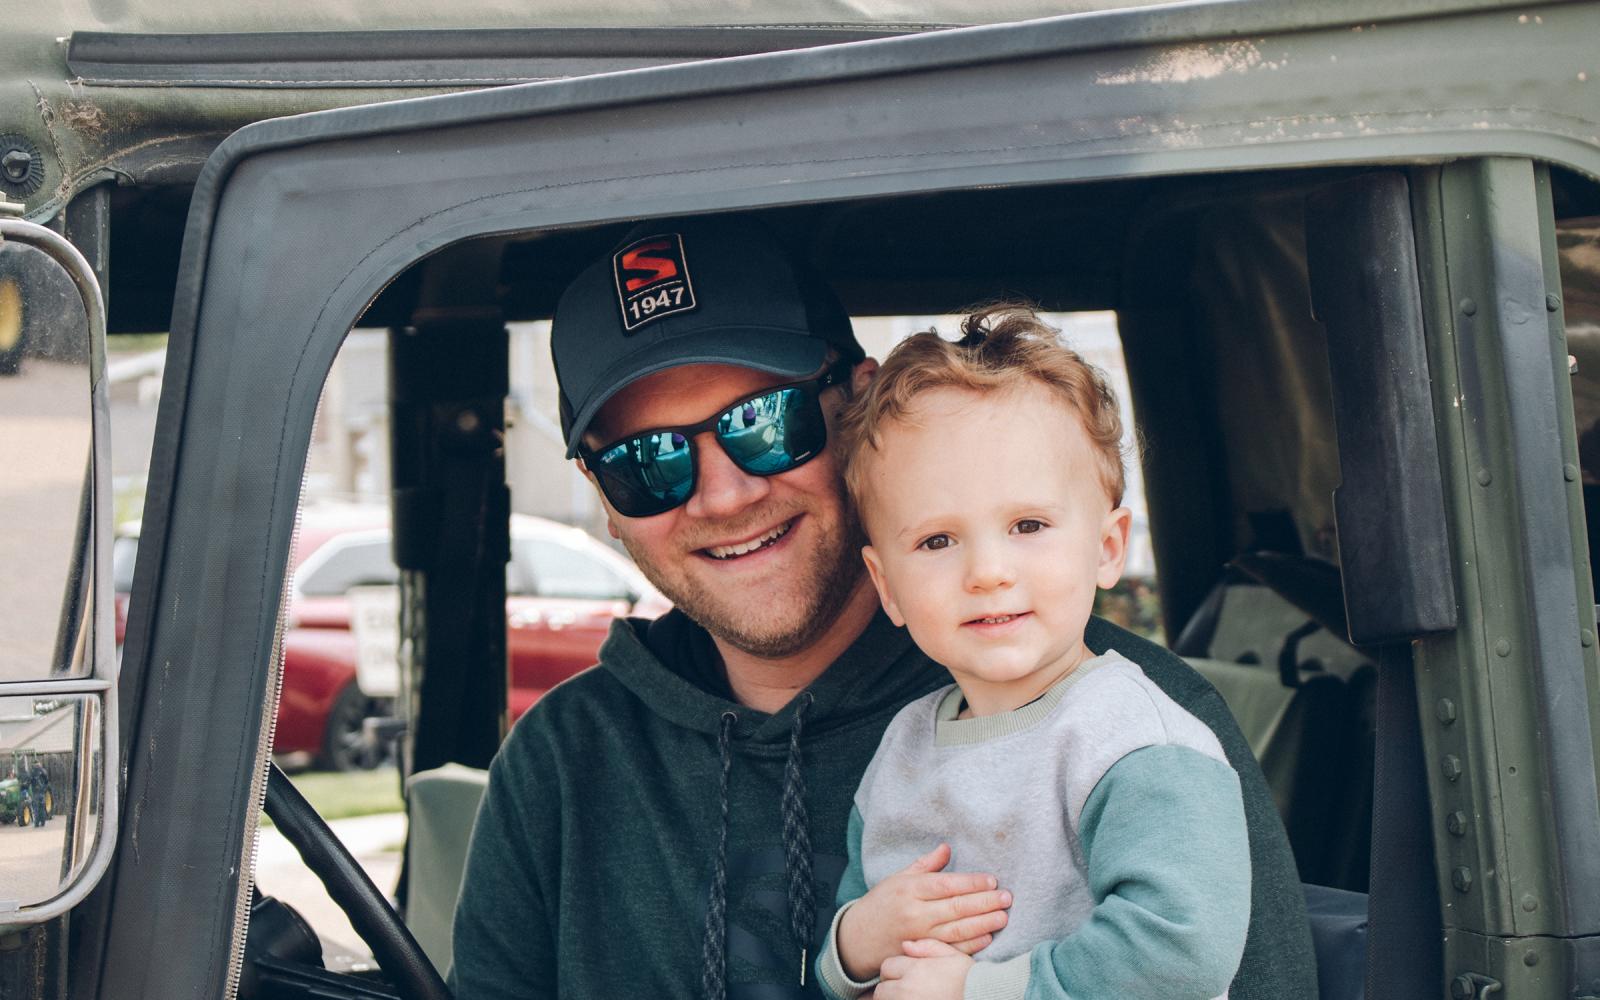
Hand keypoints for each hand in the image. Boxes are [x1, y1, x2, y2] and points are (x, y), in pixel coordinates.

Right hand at [837, 844, 1009, 981]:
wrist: (857, 939)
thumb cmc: (881, 904)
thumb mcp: (898, 878)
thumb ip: (925, 865)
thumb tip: (947, 847)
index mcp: (910, 889)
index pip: (946, 885)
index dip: (971, 883)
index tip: (992, 880)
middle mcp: (915, 913)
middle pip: (956, 908)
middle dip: (985, 902)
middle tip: (1007, 897)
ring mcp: (919, 936)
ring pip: (957, 931)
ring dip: (983, 924)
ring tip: (1003, 917)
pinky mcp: (922, 953)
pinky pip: (950, 950)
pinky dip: (970, 945)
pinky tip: (987, 938)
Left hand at [877, 939, 973, 999]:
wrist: (986, 997)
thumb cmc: (971, 980)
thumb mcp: (954, 956)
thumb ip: (928, 947)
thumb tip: (905, 945)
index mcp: (916, 969)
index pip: (887, 967)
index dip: (895, 972)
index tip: (904, 977)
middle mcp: (907, 990)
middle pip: (882, 990)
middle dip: (890, 989)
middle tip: (905, 991)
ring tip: (910, 997)